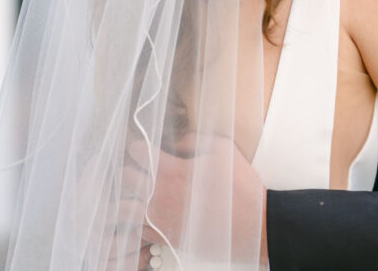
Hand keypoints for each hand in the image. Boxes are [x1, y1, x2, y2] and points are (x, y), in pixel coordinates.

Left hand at [122, 133, 267, 263]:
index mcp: (171, 171)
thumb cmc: (240, 185)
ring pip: (125, 207)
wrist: (253, 224)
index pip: (136, 151)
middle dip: (130, 168)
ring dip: (130, 196)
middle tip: (142, 169)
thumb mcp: (222, 148)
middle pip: (124, 177)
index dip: (140, 145)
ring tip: (141, 193)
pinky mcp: (166, 238)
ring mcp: (160, 219)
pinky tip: (150, 214)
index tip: (146, 147)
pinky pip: (138, 230)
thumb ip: (193, 139)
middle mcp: (160, 195)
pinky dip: (138, 221)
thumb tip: (177, 141)